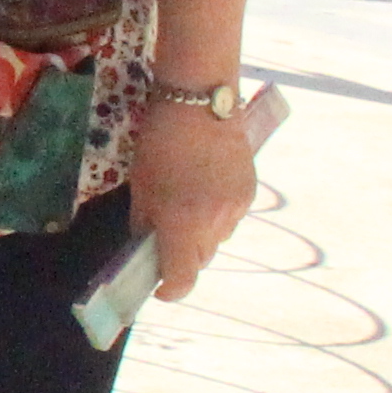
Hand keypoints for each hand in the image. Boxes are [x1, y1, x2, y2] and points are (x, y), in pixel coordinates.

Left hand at [125, 85, 255, 298]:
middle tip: (164, 239)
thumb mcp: (141, 186)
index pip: (183, 277)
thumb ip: (144, 222)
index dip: (169, 289)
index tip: (158, 288)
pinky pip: (230, 218)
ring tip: (184, 206)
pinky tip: (203, 190)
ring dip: (200, 234)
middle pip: (199, 258)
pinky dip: (215, 215)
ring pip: (217, 239)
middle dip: (181, 255)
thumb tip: (146, 244)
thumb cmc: (159, 143)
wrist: (201, 104)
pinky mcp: (250, 193)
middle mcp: (215, 224)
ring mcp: (236, 209)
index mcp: (182, 224)